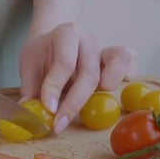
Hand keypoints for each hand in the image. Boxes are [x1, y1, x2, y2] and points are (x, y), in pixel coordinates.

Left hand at [19, 22, 136, 133]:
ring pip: (118, 61)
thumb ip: (30, 88)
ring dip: (111, 81)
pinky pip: (130, 63)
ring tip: (95, 101)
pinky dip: (128, 74)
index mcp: (65, 34)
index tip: (48, 108)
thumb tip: (29, 112)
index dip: (55, 87)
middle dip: (74, 103)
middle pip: (89, 73)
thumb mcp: (28, 66)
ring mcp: (104, 49)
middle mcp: (88, 40)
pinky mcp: (116, 59)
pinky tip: (112, 89)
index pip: (64, 63)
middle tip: (59, 124)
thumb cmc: (41, 55)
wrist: (54, 39)